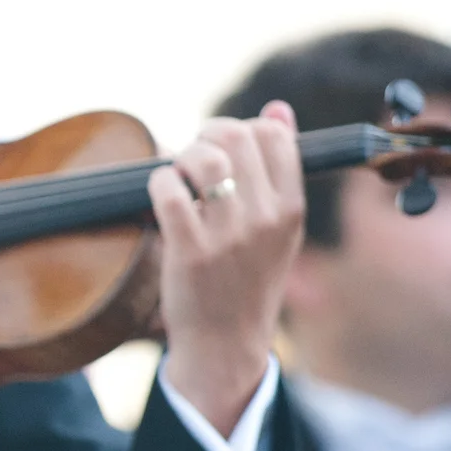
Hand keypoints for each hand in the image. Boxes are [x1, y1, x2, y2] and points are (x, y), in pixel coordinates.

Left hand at [149, 101, 304, 434]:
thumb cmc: (247, 279)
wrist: (225, 344)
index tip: (226, 147)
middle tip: (194, 157)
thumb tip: (277, 106)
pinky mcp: (190, 252)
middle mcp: (265, 220)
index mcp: (291, 209)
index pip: (274, 136)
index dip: (242, 127)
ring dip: (182, 157)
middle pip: (236, 139)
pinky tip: (160, 195)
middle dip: (206, 136)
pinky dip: (159, 182)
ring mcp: (228, 237)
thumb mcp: (278, 226)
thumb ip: (279, 167)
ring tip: (178, 175)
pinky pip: (169, 190)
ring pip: (204, 160)